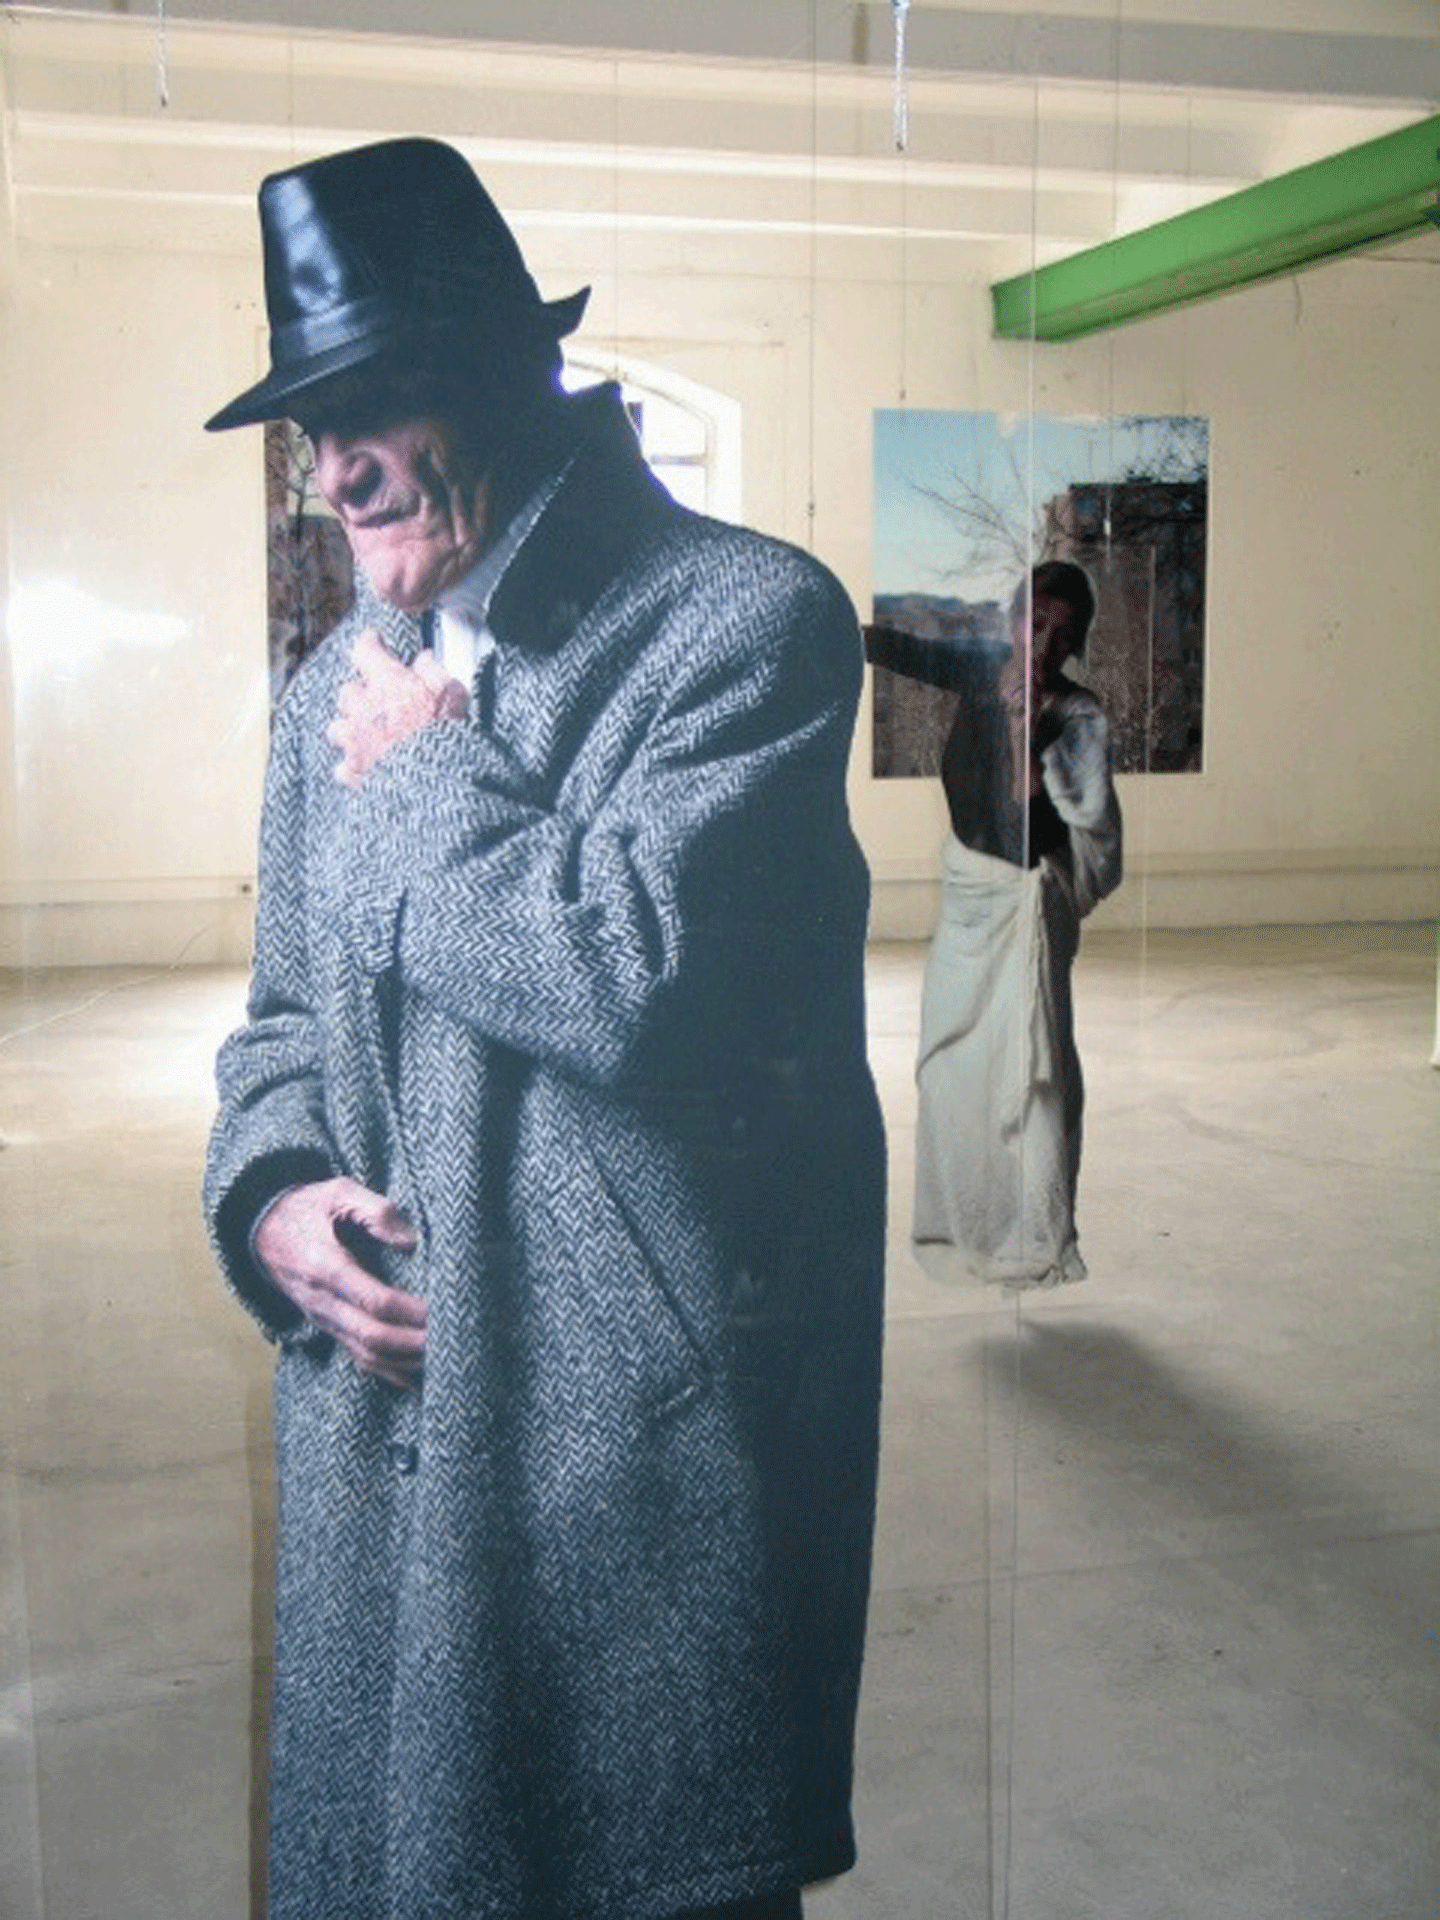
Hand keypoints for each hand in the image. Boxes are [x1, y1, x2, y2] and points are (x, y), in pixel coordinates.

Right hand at [253, 1176, 426, 1389]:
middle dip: (414, 1343)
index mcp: (325, 1267)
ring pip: (366, 1354)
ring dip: (406, 1362)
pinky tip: (417, 1379)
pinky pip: (358, 1357)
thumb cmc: (306, 1207)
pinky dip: (389, 1373)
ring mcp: (323, 1319)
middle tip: (452, 1339)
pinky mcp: (327, 1327)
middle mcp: (322, 1302)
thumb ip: (376, 1211)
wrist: (261, 1229)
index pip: (373, 1300)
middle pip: (372, 1337)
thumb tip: (412, 1239)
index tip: (442, 1310)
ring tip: (443, 1359)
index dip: (411, 1311)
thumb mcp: (338, 1193)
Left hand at [327, 630, 468, 787]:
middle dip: (360, 694)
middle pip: (347, 691)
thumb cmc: (445, 731)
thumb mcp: (450, 692)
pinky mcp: (355, 770)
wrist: (436, 777)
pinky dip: (350, 768)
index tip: (374, 641)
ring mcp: (355, 740)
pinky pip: (343, 768)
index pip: (364, 650)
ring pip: (337, 728)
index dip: (369, 643)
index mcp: (387, 683)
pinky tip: (362, 768)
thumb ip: (433, 671)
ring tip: (364, 735)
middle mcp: (364, 707)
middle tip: (376, 698)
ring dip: (349, 729)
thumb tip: (423, 658)